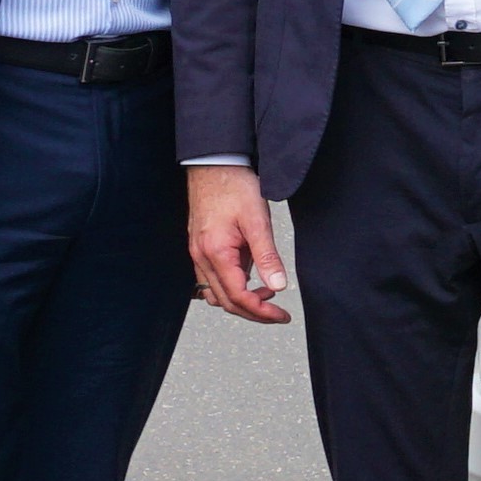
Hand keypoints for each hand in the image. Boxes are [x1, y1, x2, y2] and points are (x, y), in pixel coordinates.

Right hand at [188, 164, 290, 324]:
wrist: (214, 165)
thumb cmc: (234, 187)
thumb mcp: (257, 221)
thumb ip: (267, 257)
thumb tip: (278, 286)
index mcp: (215, 253)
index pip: (238, 297)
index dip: (261, 312)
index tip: (281, 315)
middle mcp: (201, 257)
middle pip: (226, 301)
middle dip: (253, 312)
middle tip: (278, 314)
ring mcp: (198, 253)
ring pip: (217, 293)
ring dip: (242, 300)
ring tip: (268, 293)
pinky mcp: (201, 248)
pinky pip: (212, 279)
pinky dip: (231, 286)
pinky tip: (251, 277)